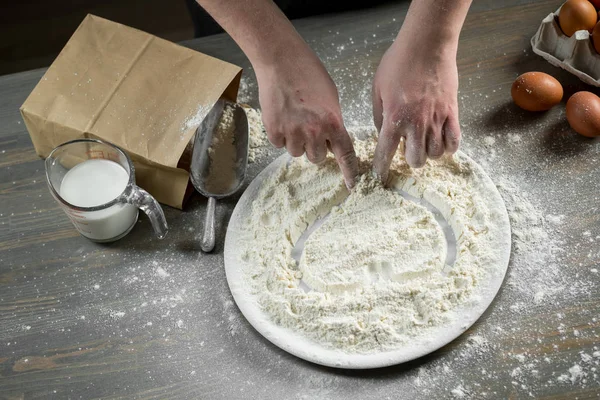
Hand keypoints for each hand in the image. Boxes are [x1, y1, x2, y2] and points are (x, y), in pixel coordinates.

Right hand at [255, 45, 358, 187]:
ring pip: (298, 153)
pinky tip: (282, 116)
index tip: (352, 184)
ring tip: (294, 119)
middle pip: (318, 157)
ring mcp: (292, 133)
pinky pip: (280, 144)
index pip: (345, 154)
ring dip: (297, 142)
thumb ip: (333, 121)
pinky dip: (281, 135)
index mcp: (333, 122)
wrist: (280, 60)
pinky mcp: (274, 131)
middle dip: (316, 147)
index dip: (349, 172)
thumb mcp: (331, 97)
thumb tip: (332, 139)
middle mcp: (314, 132)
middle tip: (310, 129)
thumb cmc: (308, 72)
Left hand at [372, 36, 460, 180]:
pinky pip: (454, 141)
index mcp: (393, 118)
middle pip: (416, 160)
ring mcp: (436, 119)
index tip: (381, 176)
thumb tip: (382, 134)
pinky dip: (448, 148)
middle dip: (410, 161)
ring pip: (435, 154)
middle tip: (407, 151)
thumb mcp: (377, 89)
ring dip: (429, 154)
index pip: (386, 153)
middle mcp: (416, 123)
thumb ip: (379, 116)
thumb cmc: (398, 63)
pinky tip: (442, 143)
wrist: (427, 45)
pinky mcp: (452, 112)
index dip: (382, 168)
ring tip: (424, 144)